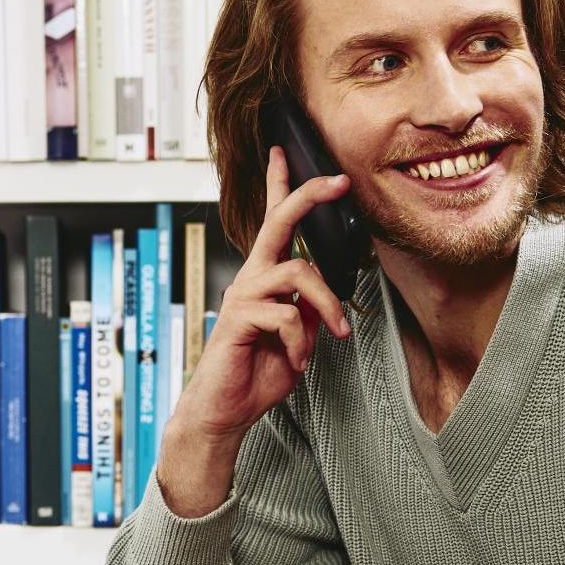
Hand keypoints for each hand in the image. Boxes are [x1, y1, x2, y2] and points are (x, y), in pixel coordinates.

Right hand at [152, 147, 352, 514]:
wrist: (225, 411)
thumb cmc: (256, 373)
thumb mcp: (297, 338)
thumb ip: (308, 311)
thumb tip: (322, 298)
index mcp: (264, 278)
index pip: (272, 223)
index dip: (280, 186)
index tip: (286, 153)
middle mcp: (251, 279)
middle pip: (279, 223)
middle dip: (309, 196)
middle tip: (338, 181)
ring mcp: (244, 296)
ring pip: (300, 273)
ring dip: (327, 305)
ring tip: (334, 333)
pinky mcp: (239, 319)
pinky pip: (287, 316)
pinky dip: (301, 341)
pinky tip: (295, 358)